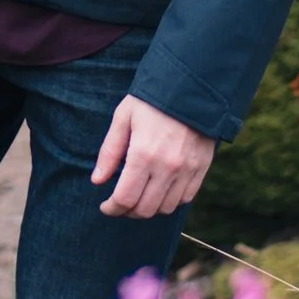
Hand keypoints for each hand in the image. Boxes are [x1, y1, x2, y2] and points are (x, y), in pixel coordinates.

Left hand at [92, 93, 215, 218]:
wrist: (190, 87)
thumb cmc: (151, 101)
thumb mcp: (123, 118)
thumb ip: (110, 152)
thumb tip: (97, 181)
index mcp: (144, 154)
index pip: (126, 198)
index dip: (112, 208)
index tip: (106, 206)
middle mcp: (167, 167)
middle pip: (145, 209)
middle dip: (128, 211)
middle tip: (120, 203)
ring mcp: (187, 170)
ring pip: (165, 208)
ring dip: (149, 208)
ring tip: (139, 197)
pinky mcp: (201, 169)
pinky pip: (185, 199)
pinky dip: (170, 201)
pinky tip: (160, 190)